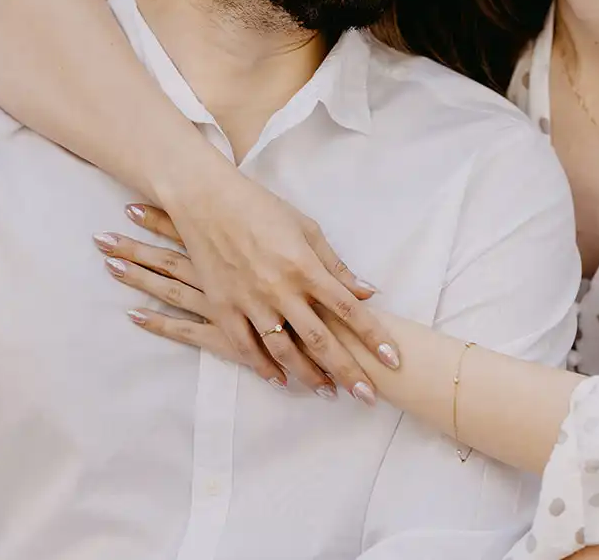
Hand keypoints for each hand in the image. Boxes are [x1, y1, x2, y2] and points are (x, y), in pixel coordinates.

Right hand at [111, 184, 399, 402]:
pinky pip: (245, 346)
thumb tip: (368, 293)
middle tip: (368, 396)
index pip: (348, 308)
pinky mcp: (223, 307)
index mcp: (305, 266)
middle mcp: (280, 289)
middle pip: (321, 339)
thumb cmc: (262, 209)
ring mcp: (250, 301)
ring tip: (329, 393)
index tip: (392, 359)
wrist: (206, 202)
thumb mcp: (307, 229)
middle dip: (347, 371)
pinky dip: (264, 367)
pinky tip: (281, 381)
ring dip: (309, 376)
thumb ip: (337, 266)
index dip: (372, 336)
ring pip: (284, 351)